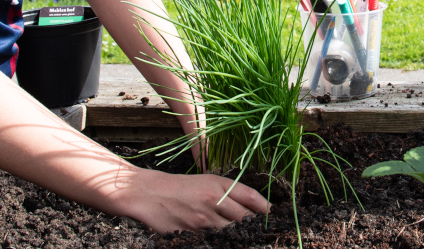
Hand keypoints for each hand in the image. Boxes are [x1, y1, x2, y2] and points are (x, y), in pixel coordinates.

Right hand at [110, 166, 269, 232]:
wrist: (148, 193)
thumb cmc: (179, 188)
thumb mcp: (206, 182)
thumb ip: (228, 193)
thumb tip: (253, 208)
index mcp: (218, 184)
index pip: (251, 197)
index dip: (266, 208)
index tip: (275, 216)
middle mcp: (213, 200)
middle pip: (245, 218)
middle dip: (256, 227)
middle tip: (264, 233)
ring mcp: (202, 219)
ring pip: (231, 233)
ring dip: (240, 237)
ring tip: (247, 240)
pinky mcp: (190, 234)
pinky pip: (212, 241)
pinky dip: (220, 242)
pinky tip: (224, 243)